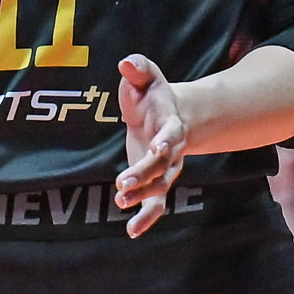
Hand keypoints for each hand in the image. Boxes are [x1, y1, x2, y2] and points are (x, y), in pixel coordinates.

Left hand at [116, 54, 187, 238]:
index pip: (171, 133)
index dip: (166, 140)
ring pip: (160, 187)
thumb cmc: (152, 94)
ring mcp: (167, 169)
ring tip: (120, 201)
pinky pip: (156, 204)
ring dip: (142, 197)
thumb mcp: (146, 76)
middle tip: (122, 183)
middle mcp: (173, 150)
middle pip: (163, 166)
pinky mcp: (156, 181)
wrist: (169, 114)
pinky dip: (146, 218)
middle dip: (144, 175)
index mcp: (171, 122)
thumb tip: (127, 62)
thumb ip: (138, 68)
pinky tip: (131, 231)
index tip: (157, 147)